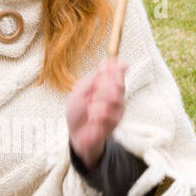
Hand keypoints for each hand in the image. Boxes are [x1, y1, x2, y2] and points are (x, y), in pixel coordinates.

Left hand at [67, 57, 126, 171]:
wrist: (76, 133)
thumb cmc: (77, 112)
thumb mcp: (80, 90)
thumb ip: (93, 78)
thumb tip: (106, 62)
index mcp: (107, 84)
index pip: (118, 72)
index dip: (117, 67)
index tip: (111, 65)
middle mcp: (115, 94)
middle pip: (118, 83)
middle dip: (103, 86)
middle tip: (93, 93)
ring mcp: (117, 107)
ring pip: (115, 97)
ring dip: (98, 101)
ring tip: (91, 108)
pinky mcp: (116, 120)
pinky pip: (110, 113)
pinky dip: (97, 114)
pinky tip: (92, 117)